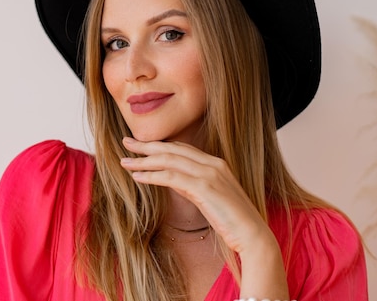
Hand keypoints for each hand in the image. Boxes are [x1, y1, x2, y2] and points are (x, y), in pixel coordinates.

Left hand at [120, 137, 271, 253]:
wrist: (252, 234)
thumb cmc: (232, 220)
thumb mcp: (210, 198)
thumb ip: (193, 185)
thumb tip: (172, 180)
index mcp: (216, 163)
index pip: (182, 148)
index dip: (160, 146)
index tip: (141, 146)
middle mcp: (213, 163)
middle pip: (173, 149)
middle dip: (147, 146)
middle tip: (125, 143)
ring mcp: (210, 174)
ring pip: (169, 160)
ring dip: (144, 161)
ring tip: (125, 162)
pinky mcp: (205, 188)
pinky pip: (172, 177)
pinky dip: (152, 176)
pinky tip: (138, 178)